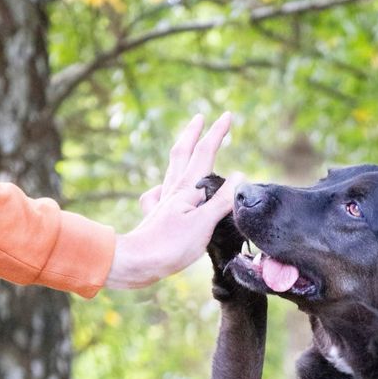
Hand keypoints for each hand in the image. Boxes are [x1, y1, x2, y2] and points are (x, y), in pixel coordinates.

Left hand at [105, 112, 243, 288]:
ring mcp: (162, 203)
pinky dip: (162, 186)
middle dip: (193, 134)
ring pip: (172, 170)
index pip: (204, 154)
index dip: (216, 134)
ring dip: (180, 152)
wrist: (137, 262)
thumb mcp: (204, 224)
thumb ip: (221, 201)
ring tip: (185, 143)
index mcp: (187, 189)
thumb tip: (240, 176)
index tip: (227, 116)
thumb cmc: (171, 246)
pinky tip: (162, 189)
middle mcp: (172, 191)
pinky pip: (157, 194)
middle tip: (200, 117)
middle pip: (183, 153)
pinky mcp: (155, 217)